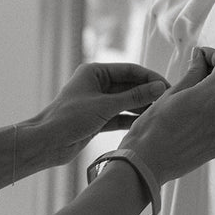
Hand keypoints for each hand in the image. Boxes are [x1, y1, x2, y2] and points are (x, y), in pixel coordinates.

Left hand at [35, 63, 169, 167]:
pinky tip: (146, 122)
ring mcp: (97, 102)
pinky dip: (131, 118)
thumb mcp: (105, 106)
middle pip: (129, 86)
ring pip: (126, 102)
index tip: (167, 87)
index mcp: (95, 72)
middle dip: (147, 93)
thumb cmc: (70, 119)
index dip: (150, 78)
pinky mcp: (97, 119)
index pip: (130, 70)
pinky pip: (119, 115)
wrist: (46, 144)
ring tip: (161, 113)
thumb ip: (134, 97)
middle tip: (168, 102)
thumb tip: (159, 87)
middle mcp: (97, 84)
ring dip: (141, 107)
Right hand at [119, 47, 214, 184]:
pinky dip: (213, 116)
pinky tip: (192, 120)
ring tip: (189, 101)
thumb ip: (193, 72)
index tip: (203, 57)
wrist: (147, 163)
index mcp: (213, 95)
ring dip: (214, 96)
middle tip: (194, 74)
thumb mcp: (171, 92)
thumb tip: (201, 56)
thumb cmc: (153, 127)